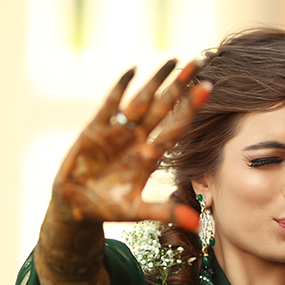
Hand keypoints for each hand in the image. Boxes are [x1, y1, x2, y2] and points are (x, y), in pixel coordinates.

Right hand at [53, 59, 209, 229]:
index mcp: (151, 156)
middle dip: (179, 86)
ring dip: (156, 81)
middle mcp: (139, 139)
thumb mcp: (137, 212)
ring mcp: (119, 132)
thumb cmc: (109, 208)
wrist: (76, 206)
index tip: (208, 88)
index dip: (190, 109)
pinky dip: (120, 89)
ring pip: (141, 101)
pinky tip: (132, 71)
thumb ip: (165, 213)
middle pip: (163, 107)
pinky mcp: (96, 129)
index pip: (175, 127)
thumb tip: (196, 225)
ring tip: (173, 60)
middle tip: (198, 62)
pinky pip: (110, 105)